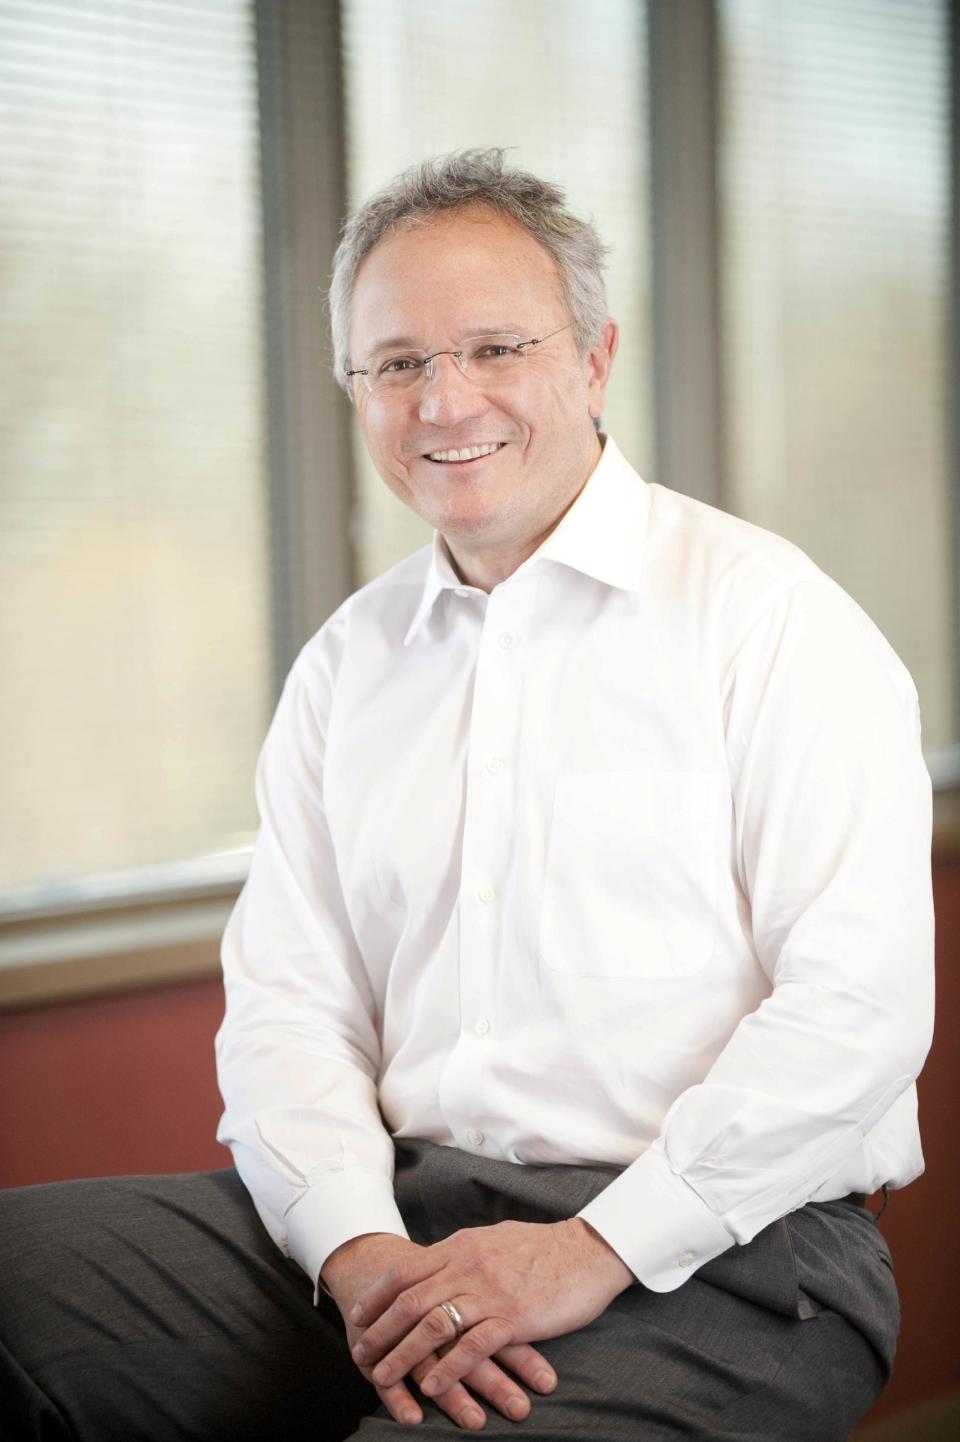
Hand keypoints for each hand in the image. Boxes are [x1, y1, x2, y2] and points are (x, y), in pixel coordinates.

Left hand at [349, 1218, 633, 1401]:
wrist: (588, 1250)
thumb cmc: (544, 1247)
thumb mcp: (494, 1239)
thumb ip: (465, 1252)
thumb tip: (441, 1261)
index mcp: (462, 1246)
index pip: (405, 1269)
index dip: (376, 1294)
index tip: (357, 1314)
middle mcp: (469, 1266)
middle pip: (410, 1300)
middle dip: (379, 1331)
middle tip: (359, 1354)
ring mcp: (490, 1292)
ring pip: (433, 1325)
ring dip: (403, 1355)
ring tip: (383, 1378)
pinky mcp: (514, 1318)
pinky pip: (472, 1347)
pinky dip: (447, 1369)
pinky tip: (432, 1387)